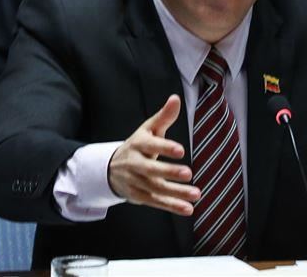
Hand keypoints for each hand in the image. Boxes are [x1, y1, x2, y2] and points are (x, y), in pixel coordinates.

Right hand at [108, 95, 199, 215]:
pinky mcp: (139, 196)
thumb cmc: (138, 145)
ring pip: (156, 188)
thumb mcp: (148, 129)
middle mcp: (135, 163)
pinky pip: (156, 202)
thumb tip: (176, 98)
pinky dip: (172, 206)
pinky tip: (188, 208)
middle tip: (188, 172)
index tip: (181, 149)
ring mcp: (136, 181)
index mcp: (138, 144)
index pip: (151, 145)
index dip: (165, 147)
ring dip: (176, 193)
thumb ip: (164, 116)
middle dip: (169, 172)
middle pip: (151, 169)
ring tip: (196, 194)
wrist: (110, 168)